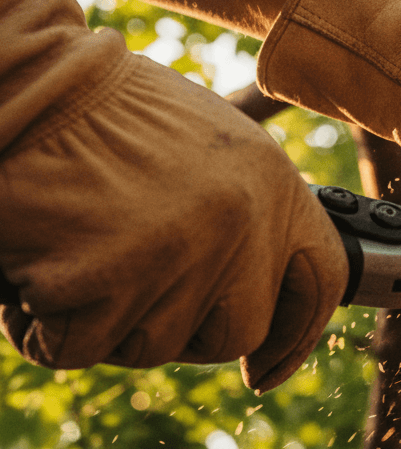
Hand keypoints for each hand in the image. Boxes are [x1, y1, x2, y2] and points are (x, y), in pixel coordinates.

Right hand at [0, 0, 347, 390]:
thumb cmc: (103, 111)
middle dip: (182, 329)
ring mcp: (182, 252)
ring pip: (153, 346)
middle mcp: (244, 221)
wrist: (24, 77)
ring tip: (76, 246)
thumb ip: (244, 214)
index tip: (266, 371)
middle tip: (129, 284)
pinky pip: (78, 347)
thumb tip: (255, 289)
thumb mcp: (207, 148)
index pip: (322, 280)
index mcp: (274, 183)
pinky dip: (44, 323)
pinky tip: (35, 263)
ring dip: (105, 319)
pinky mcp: (110, 279)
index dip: (297, 336)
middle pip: (235, 334)